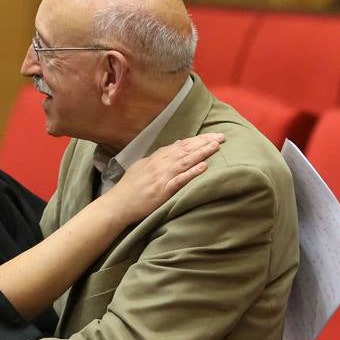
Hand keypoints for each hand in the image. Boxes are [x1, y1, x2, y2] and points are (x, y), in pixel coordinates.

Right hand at [109, 132, 223, 221]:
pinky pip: (179, 180)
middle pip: (185, 150)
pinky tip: (203, 167)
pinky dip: (191, 172)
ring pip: (185, 161)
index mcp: (156, 158)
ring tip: (216, 146)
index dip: (196, 140)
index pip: (180, 146)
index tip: (211, 135)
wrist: (118, 204)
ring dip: (201, 152)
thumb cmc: (130, 187)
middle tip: (221, 136)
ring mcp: (161, 177)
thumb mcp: (142, 166)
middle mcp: (160, 164)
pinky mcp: (162, 191)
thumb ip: (158, 157)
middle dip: (204, 142)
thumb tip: (174, 147)